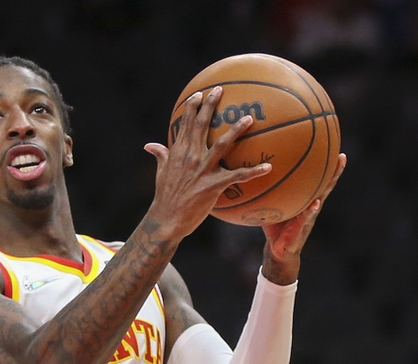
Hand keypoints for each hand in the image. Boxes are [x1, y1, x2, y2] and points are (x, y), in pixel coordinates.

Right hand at [144, 87, 272, 241]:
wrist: (167, 220)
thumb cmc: (165, 197)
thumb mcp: (161, 173)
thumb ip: (160, 155)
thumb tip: (150, 144)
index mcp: (178, 152)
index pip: (185, 124)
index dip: (192, 107)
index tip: (199, 94)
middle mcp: (191, 157)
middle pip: (202, 126)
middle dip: (210, 105)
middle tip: (220, 89)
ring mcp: (202, 170)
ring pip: (222, 145)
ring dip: (236, 131)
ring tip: (249, 119)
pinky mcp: (213, 185)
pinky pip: (237, 176)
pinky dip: (253, 172)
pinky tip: (268, 167)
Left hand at [261, 153, 346, 284]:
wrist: (277, 250)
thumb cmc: (275, 226)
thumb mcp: (270, 207)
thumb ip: (266, 193)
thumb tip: (253, 175)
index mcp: (305, 199)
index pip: (316, 180)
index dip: (324, 166)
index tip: (332, 150)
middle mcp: (311, 206)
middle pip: (325, 185)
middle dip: (335, 171)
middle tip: (342, 157)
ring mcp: (309, 216)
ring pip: (322, 198)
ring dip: (329, 186)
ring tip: (335, 175)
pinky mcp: (302, 227)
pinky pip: (307, 216)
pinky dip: (311, 210)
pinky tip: (316, 203)